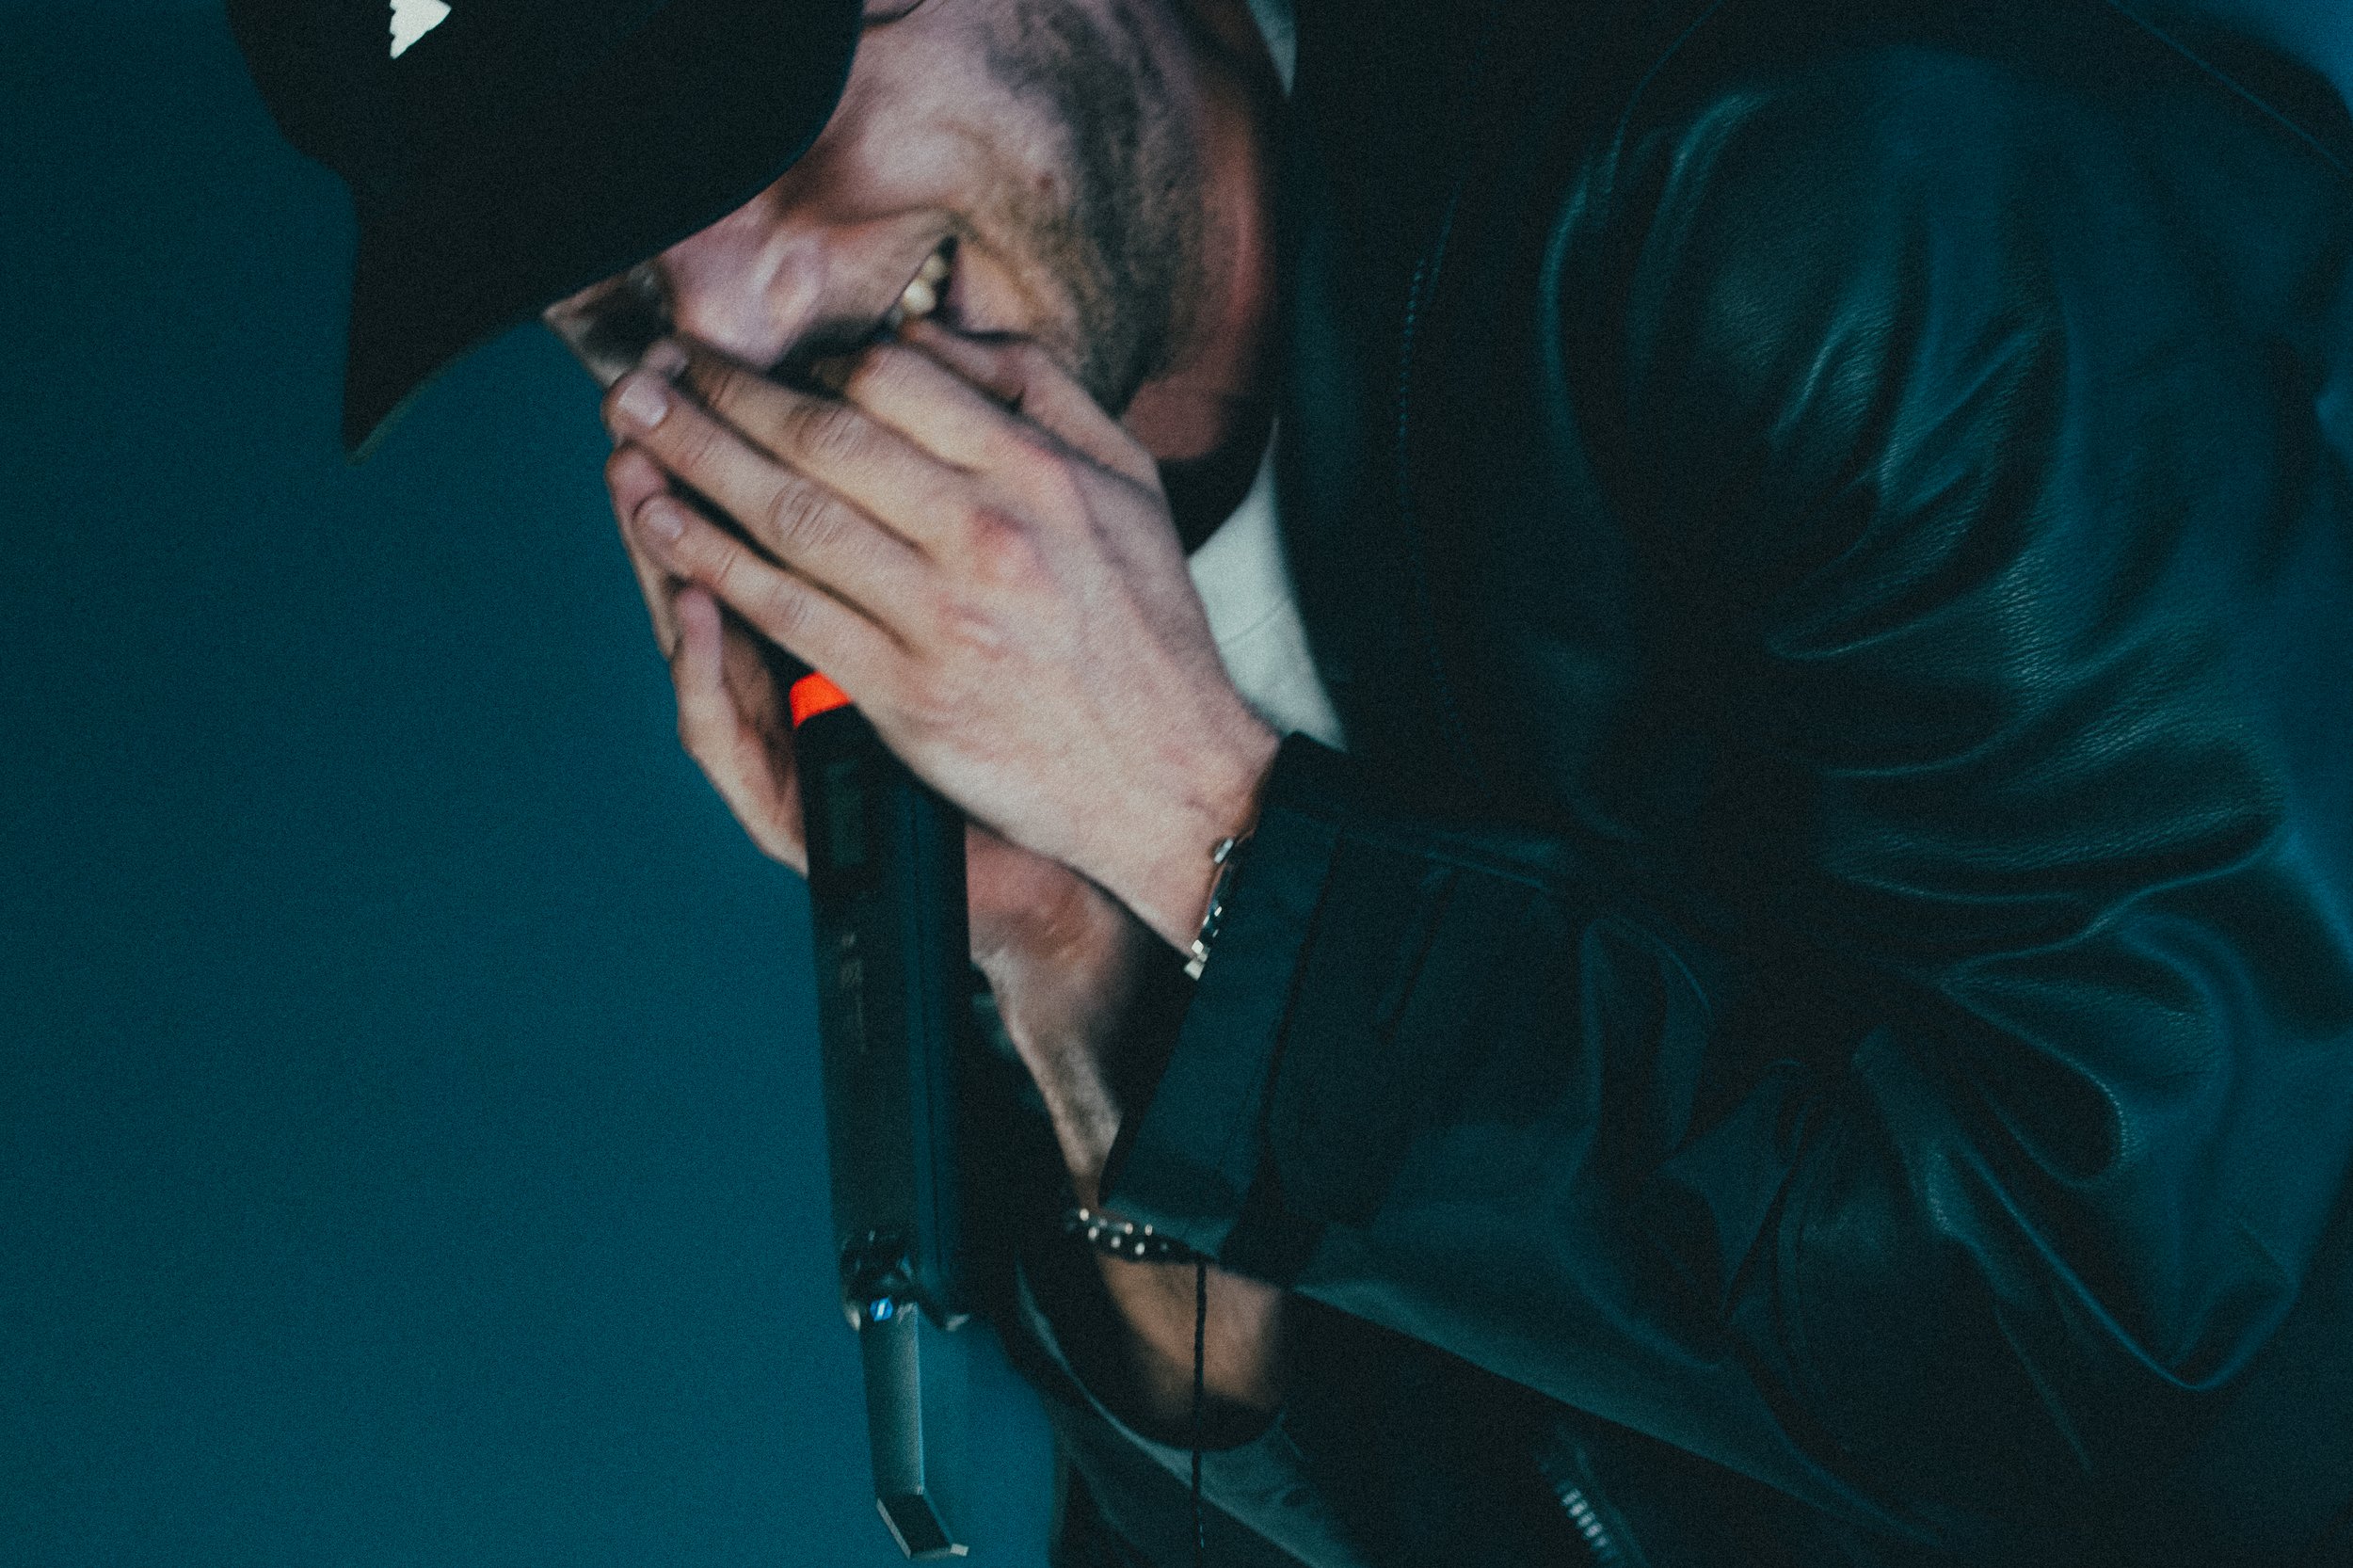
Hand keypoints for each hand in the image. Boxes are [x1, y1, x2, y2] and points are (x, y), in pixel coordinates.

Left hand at [600, 322, 1278, 950]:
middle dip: (723, 392)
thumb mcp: (1128, 481)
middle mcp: (985, 533)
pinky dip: (715, 562)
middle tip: (657, 365)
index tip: (775, 367)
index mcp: (1036, 470)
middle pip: (823, 435)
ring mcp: (939, 615)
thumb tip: (930, 336)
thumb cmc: (1148, 628)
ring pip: (789, 515)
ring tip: (634, 421)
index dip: (816, 363)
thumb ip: (1038, 393)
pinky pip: (788, 612)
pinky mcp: (904, 691)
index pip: (895, 380)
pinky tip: (665, 523)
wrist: (1169, 773)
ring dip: (695, 459)